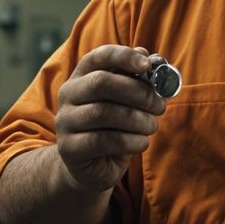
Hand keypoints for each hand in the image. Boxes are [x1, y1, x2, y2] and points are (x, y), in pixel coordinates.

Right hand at [54, 45, 166, 192]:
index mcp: (82, 76)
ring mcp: (66, 122)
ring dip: (136, 119)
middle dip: (137, 92)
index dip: (123, 56)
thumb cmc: (113, 128)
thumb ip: (137, 81)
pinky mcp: (70, 148)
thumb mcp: (126, 104)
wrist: (92, 167)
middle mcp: (68, 95)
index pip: (98, 56)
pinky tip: (142, 143)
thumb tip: (150, 57)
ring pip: (103, 112)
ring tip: (152, 126)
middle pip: (101, 82)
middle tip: (159, 105)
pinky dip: (130, 140)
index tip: (147, 64)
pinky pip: (103, 140)